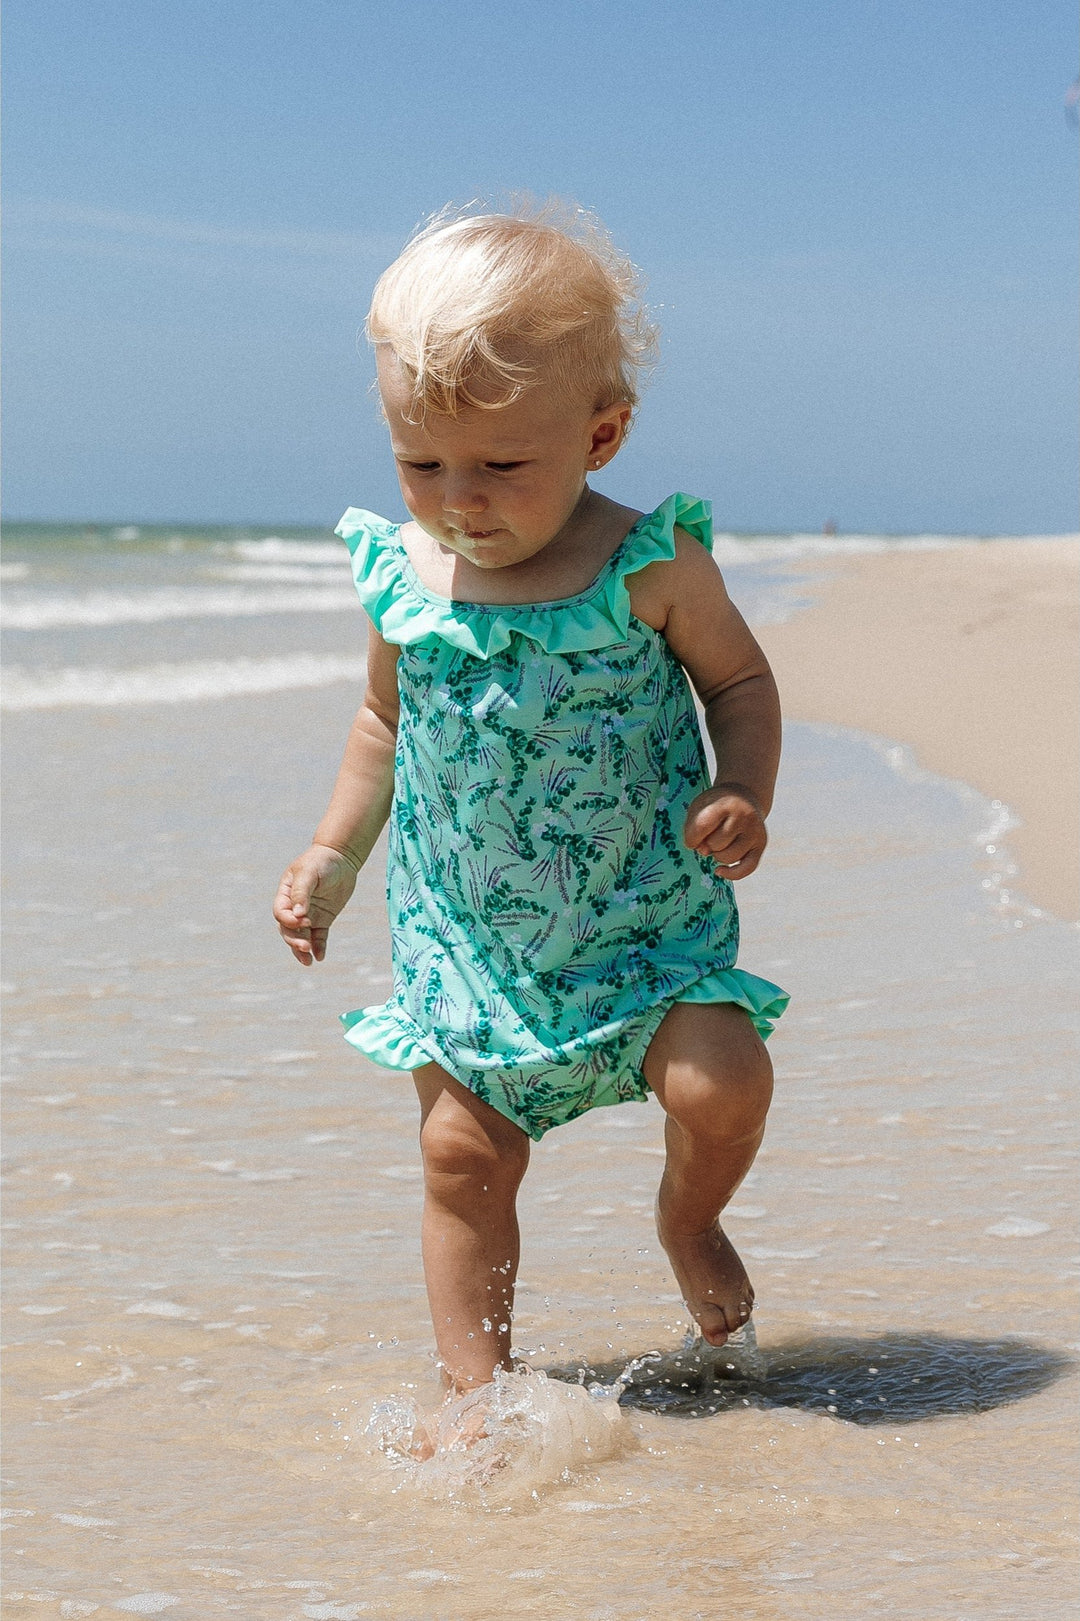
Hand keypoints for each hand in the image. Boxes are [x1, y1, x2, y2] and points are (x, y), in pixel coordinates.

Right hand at [273, 844, 359, 964]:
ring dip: (302, 950)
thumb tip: (298, 914)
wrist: (340, 858)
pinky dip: (319, 947)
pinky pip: (319, 937)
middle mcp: (294, 907)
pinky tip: (320, 957)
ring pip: (301, 936)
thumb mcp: (309, 873)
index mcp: (286, 894)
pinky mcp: (323, 919)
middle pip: (288, 929)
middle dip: (295, 940)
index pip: (281, 913)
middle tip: (305, 947)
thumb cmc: (320, 861)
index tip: (304, 921)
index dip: (289, 921)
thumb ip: (302, 893)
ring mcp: (309, 915)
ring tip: (308, 962)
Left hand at [683, 785, 766, 879]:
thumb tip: (704, 852)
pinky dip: (731, 874)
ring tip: (719, 843)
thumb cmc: (716, 806)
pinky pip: (747, 868)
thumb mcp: (700, 807)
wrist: (744, 797)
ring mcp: (754, 831)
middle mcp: (744, 816)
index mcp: (725, 804)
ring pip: (728, 858)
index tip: (691, 838)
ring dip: (717, 855)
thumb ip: (694, 828)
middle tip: (710, 835)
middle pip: (715, 844)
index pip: (702, 827)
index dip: (691, 838)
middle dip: (707, 845)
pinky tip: (719, 871)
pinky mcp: (761, 844)